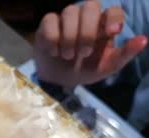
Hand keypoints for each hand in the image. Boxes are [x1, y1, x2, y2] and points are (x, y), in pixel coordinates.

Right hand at [33, 0, 147, 86]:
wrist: (59, 81)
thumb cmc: (86, 70)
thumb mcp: (107, 66)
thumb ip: (125, 54)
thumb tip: (143, 40)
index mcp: (103, 25)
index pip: (113, 10)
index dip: (113, 18)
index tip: (111, 33)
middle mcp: (86, 18)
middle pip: (90, 5)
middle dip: (87, 31)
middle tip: (83, 53)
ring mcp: (66, 19)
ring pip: (69, 12)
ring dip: (69, 37)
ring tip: (67, 56)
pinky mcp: (47, 25)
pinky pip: (50, 21)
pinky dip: (52, 38)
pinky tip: (53, 52)